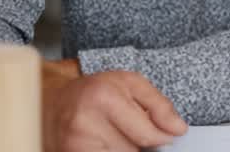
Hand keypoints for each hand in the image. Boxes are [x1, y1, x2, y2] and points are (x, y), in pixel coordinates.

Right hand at [42, 62, 187, 151]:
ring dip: (122, 150)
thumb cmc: (95, 90)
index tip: (166, 134)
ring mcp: (73, 144)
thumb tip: (179, 129)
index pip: (148, 135)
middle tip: (125, 126)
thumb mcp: (132, 84)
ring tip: (111, 133)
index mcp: (105, 98)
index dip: (162, 137)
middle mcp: (85, 123)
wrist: (51, 101)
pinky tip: (103, 143)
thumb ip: (160, 105)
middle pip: (133, 150)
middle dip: (137, 141)